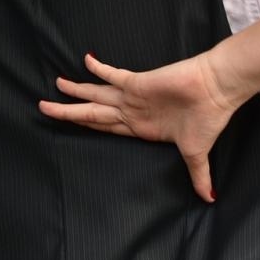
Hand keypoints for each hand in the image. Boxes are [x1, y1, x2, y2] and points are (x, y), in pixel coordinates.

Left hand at [38, 53, 237, 201]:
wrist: (216, 91)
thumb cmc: (207, 119)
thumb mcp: (197, 153)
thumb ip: (198, 174)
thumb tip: (210, 198)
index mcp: (141, 129)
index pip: (106, 129)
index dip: (86, 127)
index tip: (67, 124)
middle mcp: (132, 112)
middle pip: (92, 113)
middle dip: (68, 112)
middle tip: (43, 108)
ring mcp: (133, 97)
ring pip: (96, 95)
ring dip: (75, 91)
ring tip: (55, 86)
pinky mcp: (137, 82)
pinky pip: (113, 75)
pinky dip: (98, 69)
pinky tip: (84, 61)